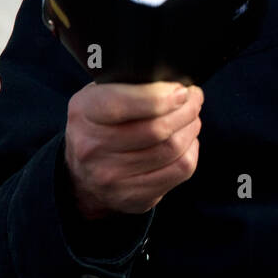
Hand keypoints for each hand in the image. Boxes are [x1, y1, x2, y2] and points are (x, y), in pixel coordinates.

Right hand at [64, 81, 203, 218]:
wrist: (83, 176)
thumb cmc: (100, 125)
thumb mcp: (99, 97)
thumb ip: (128, 85)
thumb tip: (173, 81)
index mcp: (84, 114)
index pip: (122, 104)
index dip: (160, 95)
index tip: (181, 89)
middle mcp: (93, 148)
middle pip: (157, 128)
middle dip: (186, 109)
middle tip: (194, 98)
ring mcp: (112, 177)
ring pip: (173, 148)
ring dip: (192, 127)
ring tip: (192, 117)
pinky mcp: (134, 196)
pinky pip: (180, 169)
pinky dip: (192, 150)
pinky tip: (187, 141)